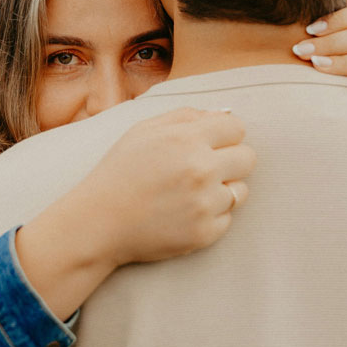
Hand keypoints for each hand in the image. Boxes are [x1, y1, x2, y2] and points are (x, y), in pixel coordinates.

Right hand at [16, 107, 255, 321]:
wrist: (98, 223)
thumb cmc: (119, 172)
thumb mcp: (143, 131)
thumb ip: (185, 116)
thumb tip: (221, 114)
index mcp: (186, 139)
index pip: (237, 128)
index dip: (224, 136)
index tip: (210, 146)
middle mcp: (200, 170)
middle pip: (248, 158)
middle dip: (231, 161)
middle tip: (205, 170)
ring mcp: (204, 204)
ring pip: (240, 191)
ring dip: (221, 191)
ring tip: (190, 195)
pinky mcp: (204, 233)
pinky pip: (227, 219)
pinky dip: (210, 217)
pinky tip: (183, 215)